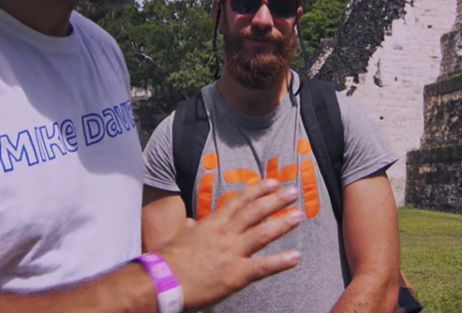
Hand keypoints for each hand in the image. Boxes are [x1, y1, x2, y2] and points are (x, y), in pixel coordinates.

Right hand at [155, 179, 303, 310]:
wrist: (163, 279)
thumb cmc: (167, 260)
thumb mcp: (178, 237)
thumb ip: (189, 229)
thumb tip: (191, 224)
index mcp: (212, 224)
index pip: (238, 202)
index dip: (257, 191)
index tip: (272, 182)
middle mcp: (225, 233)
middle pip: (254, 212)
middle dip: (275, 200)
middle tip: (293, 192)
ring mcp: (232, 252)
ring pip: (262, 233)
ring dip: (282, 224)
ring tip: (299, 216)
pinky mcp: (235, 273)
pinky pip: (262, 266)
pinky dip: (280, 262)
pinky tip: (296, 257)